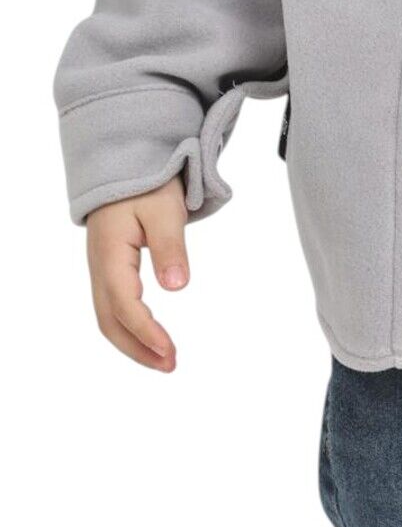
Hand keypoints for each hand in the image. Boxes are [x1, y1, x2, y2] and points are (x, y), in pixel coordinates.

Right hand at [85, 174, 189, 370]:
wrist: (125, 161)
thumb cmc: (147, 183)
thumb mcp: (165, 210)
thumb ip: (170, 248)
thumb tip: (177, 286)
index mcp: (110, 255)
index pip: (125, 306)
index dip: (146, 333)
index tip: (170, 351)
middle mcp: (100, 268)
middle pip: (110, 321)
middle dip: (137, 349)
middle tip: (170, 364)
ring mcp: (101, 269)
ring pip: (109, 317)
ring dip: (133, 342)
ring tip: (164, 359)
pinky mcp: (109, 268)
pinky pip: (112, 306)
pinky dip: (129, 327)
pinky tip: (149, 335)